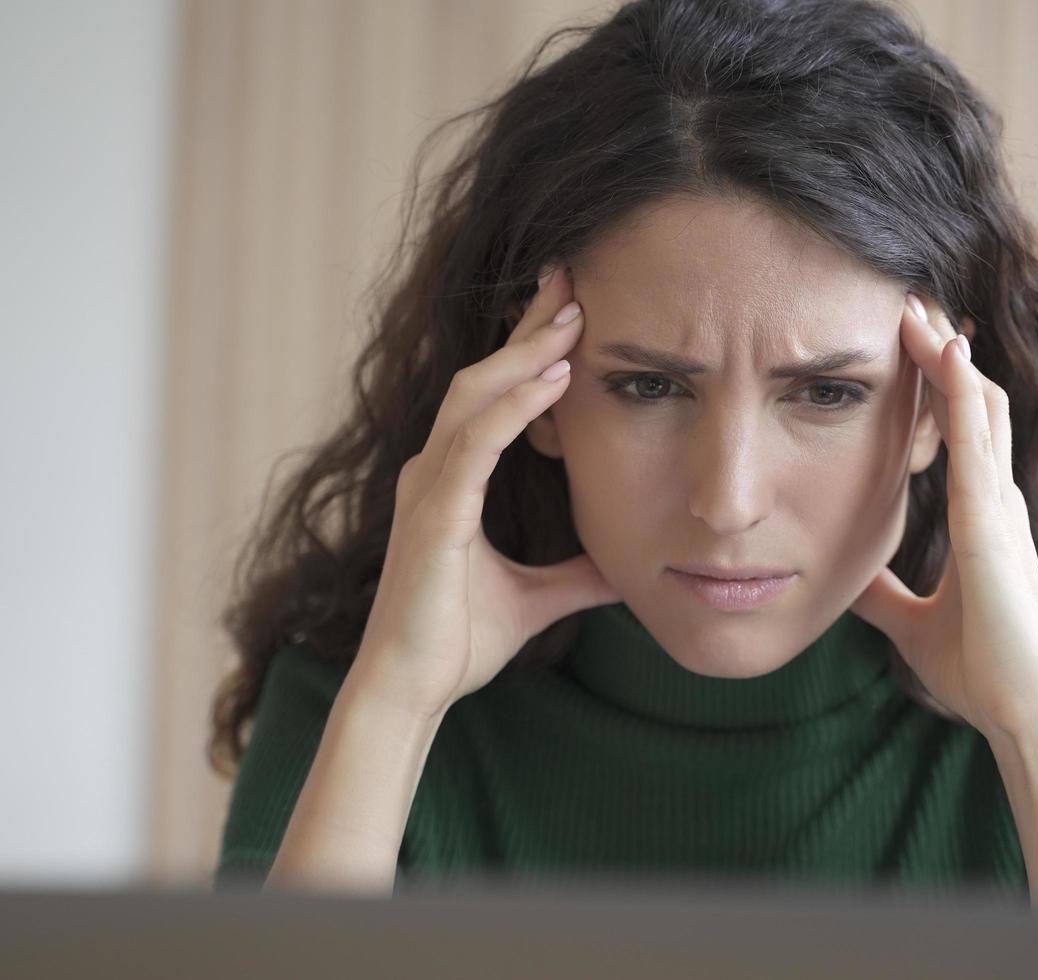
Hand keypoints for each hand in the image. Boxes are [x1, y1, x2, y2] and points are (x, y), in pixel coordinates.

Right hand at [356, 264, 620, 720]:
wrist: (412, 690)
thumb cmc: (458, 641)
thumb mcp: (538, 597)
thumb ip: (577, 576)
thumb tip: (625, 568)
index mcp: (452, 480)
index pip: (493, 395)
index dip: (529, 349)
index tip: (573, 310)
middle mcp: (434, 471)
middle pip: (482, 376)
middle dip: (527, 327)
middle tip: (572, 279)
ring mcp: (429, 488)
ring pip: (475, 395)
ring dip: (526, 352)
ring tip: (574, 316)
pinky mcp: (435, 514)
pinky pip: (476, 443)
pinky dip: (516, 406)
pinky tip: (556, 379)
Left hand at [848, 292, 1037, 740]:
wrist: (1021, 711)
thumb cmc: (982, 669)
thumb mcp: (912, 621)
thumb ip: (885, 594)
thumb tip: (847, 579)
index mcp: (981, 517)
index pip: (962, 432)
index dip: (940, 386)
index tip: (909, 345)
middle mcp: (995, 501)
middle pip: (974, 404)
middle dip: (943, 354)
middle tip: (908, 304)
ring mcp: (999, 508)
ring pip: (980, 410)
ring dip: (948, 359)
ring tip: (917, 309)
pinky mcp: (992, 526)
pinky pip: (976, 447)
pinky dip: (960, 399)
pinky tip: (946, 358)